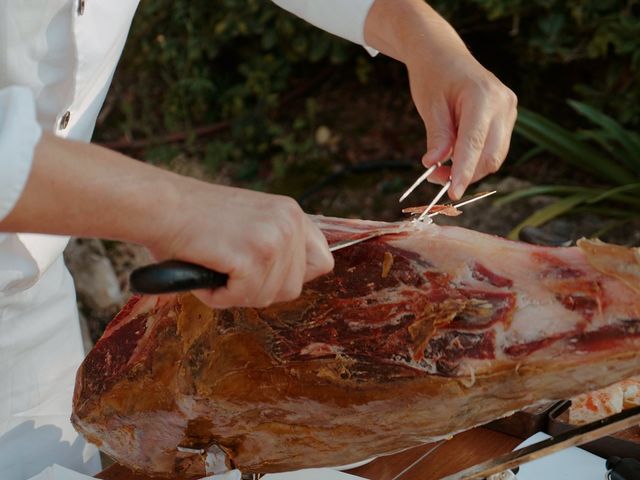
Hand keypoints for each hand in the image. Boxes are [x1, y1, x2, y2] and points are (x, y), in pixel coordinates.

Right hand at [150, 180, 333, 308]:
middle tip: (228, 272)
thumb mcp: (252, 223)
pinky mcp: (252, 255)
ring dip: (235, 293)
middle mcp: (290, 222)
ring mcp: (273, 238)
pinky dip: (219, 295)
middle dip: (259, 290)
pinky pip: (243, 297)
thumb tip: (293, 278)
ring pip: (267, 296)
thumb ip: (276, 244)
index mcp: (292, 213)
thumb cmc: (195, 221)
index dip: (293, 276)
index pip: (321, 261)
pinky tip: (206, 270)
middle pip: (293, 288)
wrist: (161, 206)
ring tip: (214, 265)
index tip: (266, 276)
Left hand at [365, 0, 517, 199]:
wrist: (443, 54)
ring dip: (469, 170)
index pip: (474, 145)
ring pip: (495, 157)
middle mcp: (503, 104)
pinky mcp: (507, 116)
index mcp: (482, 98)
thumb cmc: (433, 76)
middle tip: (435, 178)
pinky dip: (475, 159)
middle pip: (490, 156)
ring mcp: (509, 110)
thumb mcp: (430, 107)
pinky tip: (455, 155)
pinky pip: (495, 148)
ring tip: (440, 168)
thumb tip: (434, 165)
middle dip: (465, 174)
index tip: (452, 193)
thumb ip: (437, 136)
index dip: (463, 173)